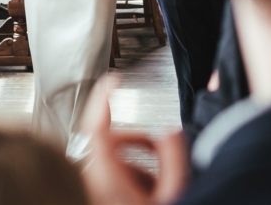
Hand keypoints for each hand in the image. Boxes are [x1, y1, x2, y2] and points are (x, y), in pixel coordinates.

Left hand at [82, 77, 188, 204]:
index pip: (96, 127)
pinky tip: (153, 182)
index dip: (103, 98)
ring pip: (113, 152)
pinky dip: (135, 165)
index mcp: (110, 178)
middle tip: (158, 145)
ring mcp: (98, 187)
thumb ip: (174, 158)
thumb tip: (170, 129)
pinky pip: (115, 165)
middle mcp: (98, 182)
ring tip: (161, 170)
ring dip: (138, 152)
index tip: (113, 79)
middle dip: (137, 135)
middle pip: (108, 138)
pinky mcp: (103, 191)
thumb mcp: (174, 191)